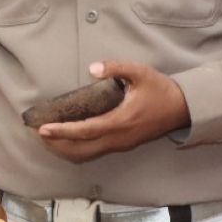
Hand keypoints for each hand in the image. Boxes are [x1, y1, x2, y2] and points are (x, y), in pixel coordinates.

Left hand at [36, 60, 189, 163]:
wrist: (183, 109)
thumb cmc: (160, 89)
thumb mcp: (140, 72)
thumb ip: (116, 68)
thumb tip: (93, 68)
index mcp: (120, 122)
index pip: (85, 130)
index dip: (63, 131)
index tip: (44, 129)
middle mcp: (118, 138)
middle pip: (81, 149)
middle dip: (58, 144)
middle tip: (38, 134)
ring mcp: (121, 144)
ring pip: (88, 154)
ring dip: (66, 148)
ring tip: (48, 138)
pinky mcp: (123, 145)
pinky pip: (95, 151)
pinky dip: (78, 149)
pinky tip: (68, 140)